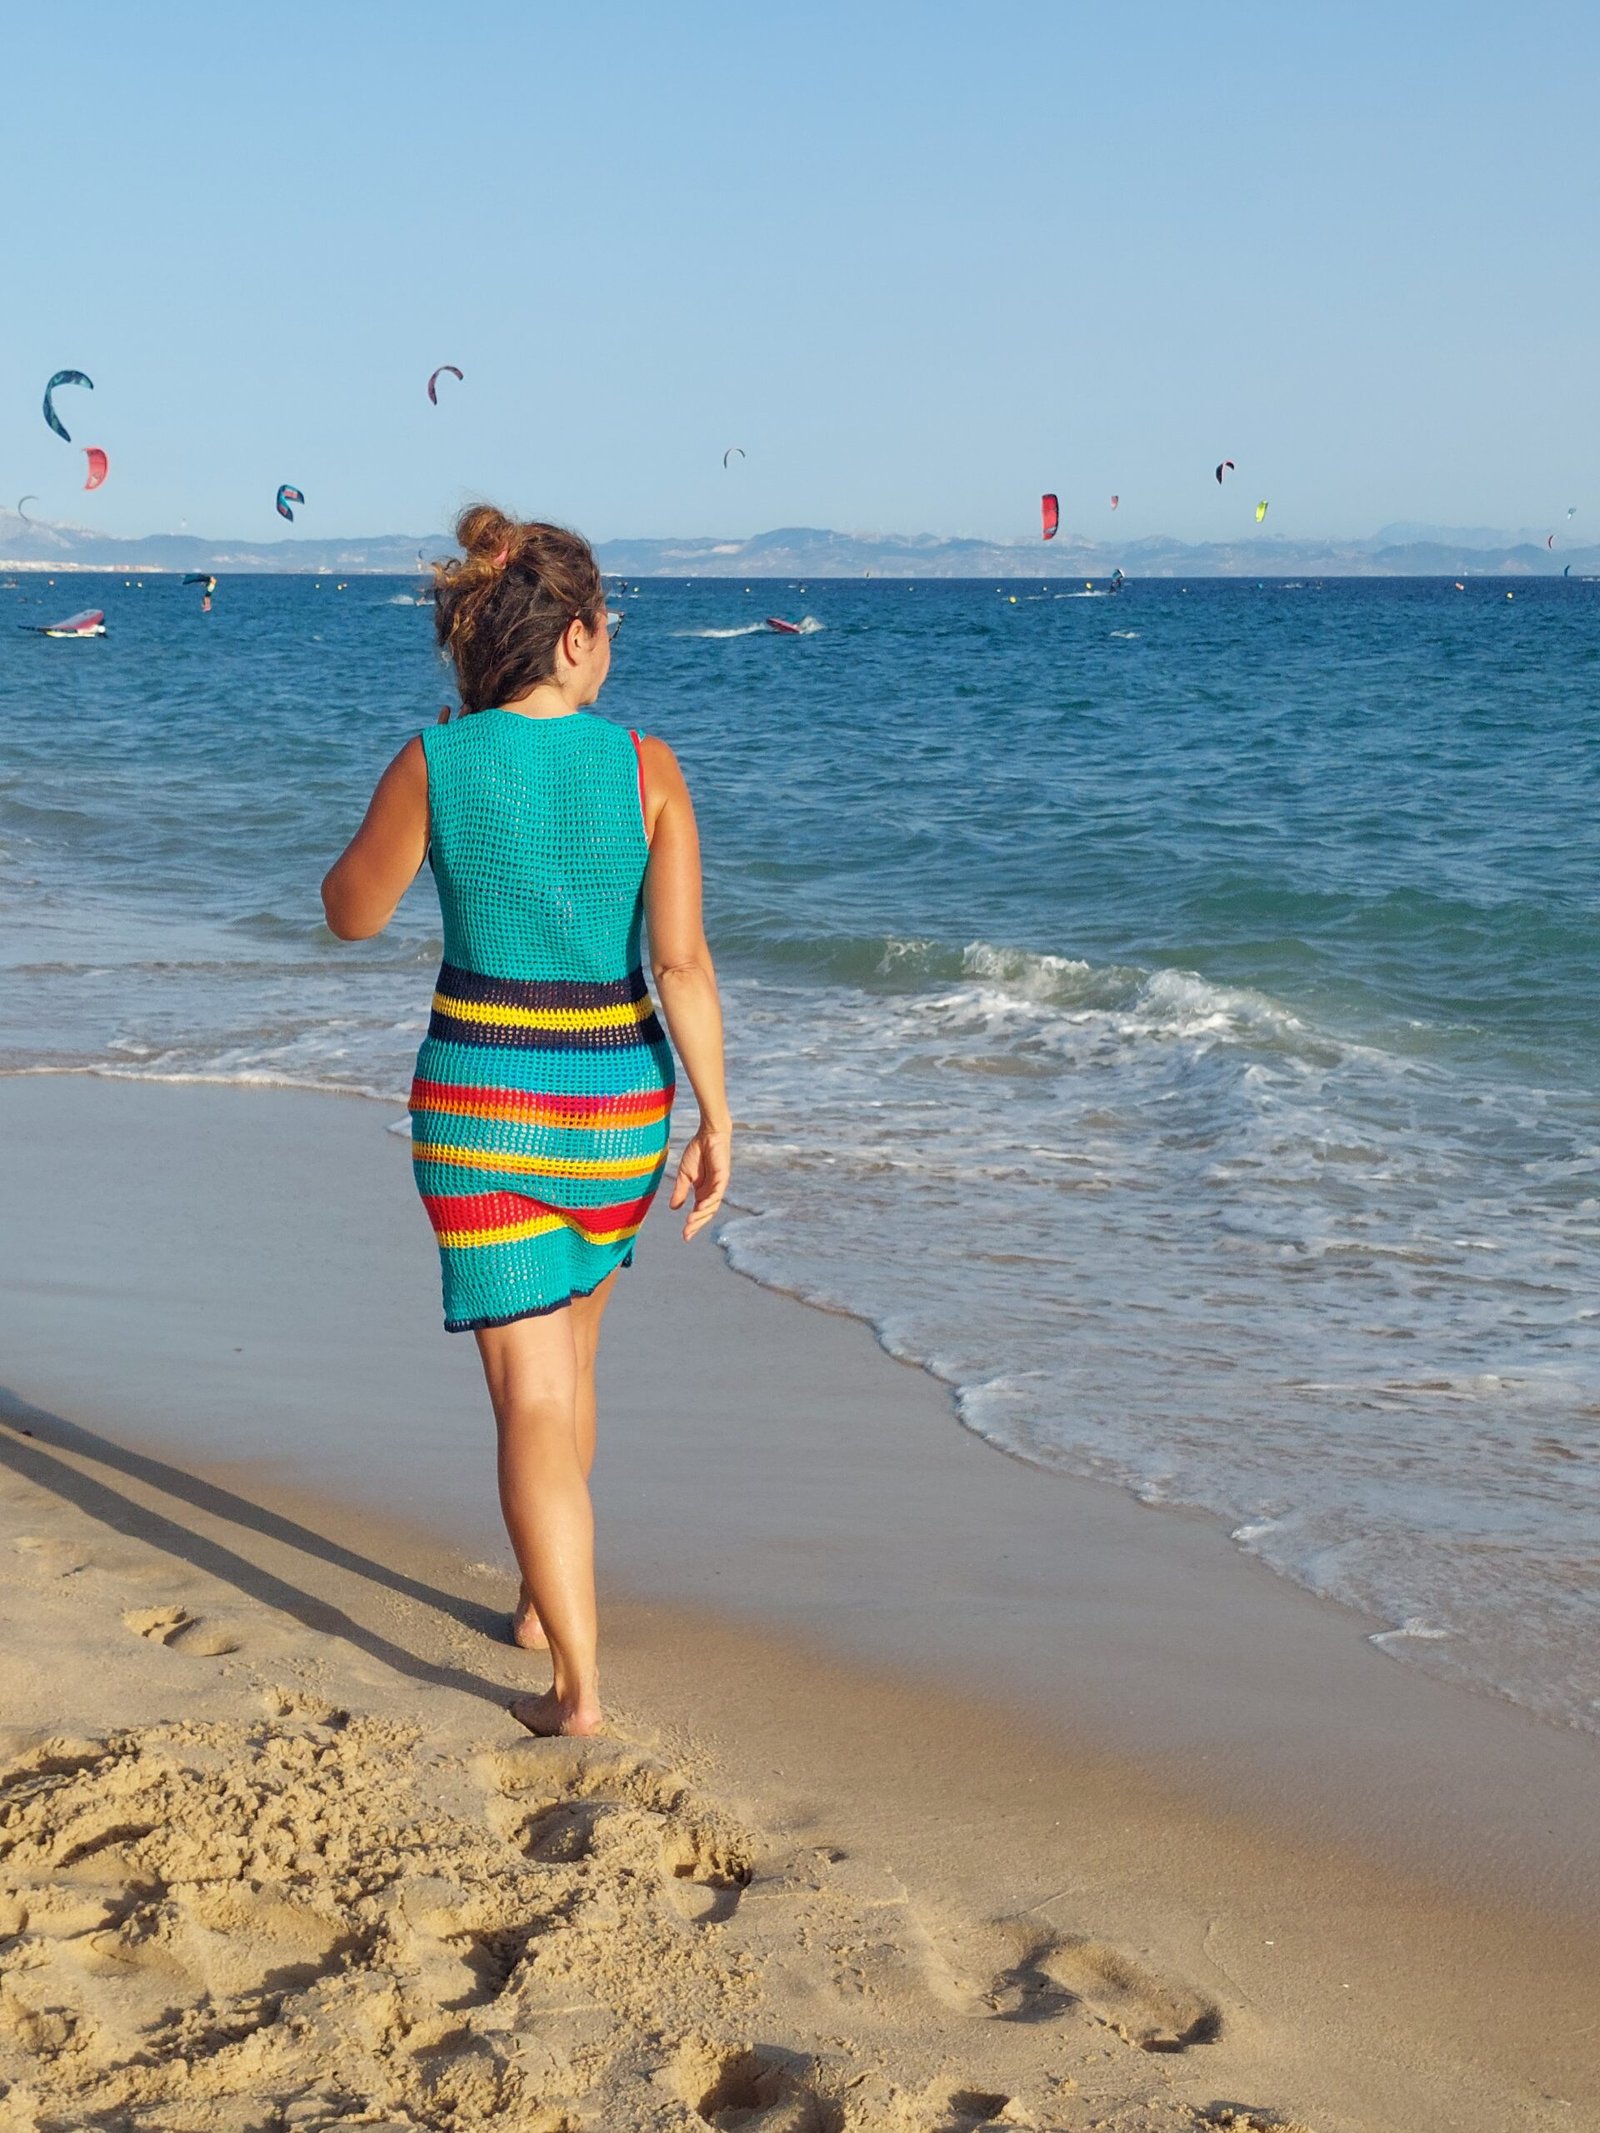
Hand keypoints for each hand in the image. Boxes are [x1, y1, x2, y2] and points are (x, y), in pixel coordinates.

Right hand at [669, 1119, 730, 1240]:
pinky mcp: (723, 1177)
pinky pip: (717, 1193)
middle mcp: (712, 1191)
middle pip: (706, 1213)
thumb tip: (674, 1208)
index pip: (698, 1212)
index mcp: (702, 1192)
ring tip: (690, 1222)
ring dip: (702, 1215)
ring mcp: (718, 1185)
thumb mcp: (684, 1175)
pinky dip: (709, 1201)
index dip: (693, 1224)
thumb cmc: (697, 1152)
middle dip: (697, 1224)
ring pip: (712, 1206)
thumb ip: (680, 1191)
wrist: (707, 1134)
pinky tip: (701, 1207)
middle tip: (687, 1234)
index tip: (684, 1236)